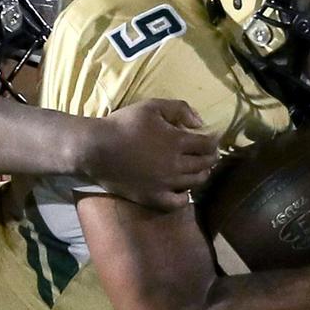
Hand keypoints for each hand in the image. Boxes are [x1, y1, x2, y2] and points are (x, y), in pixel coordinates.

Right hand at [80, 99, 217, 210]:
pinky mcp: (153, 197)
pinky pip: (178, 202)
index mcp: (178, 141)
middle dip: (210, 157)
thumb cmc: (123, 124)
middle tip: (208, 154)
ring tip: (198, 169)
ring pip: (195, 182)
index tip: (211, 138)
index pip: (208, 144)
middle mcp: (176, 164)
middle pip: (205, 164)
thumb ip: (179, 109)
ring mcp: (165, 183)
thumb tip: (200, 122)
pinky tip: (182, 190)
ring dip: (201, 174)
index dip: (213, 141)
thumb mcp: (151, 106)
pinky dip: (184, 197)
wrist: (95, 148)